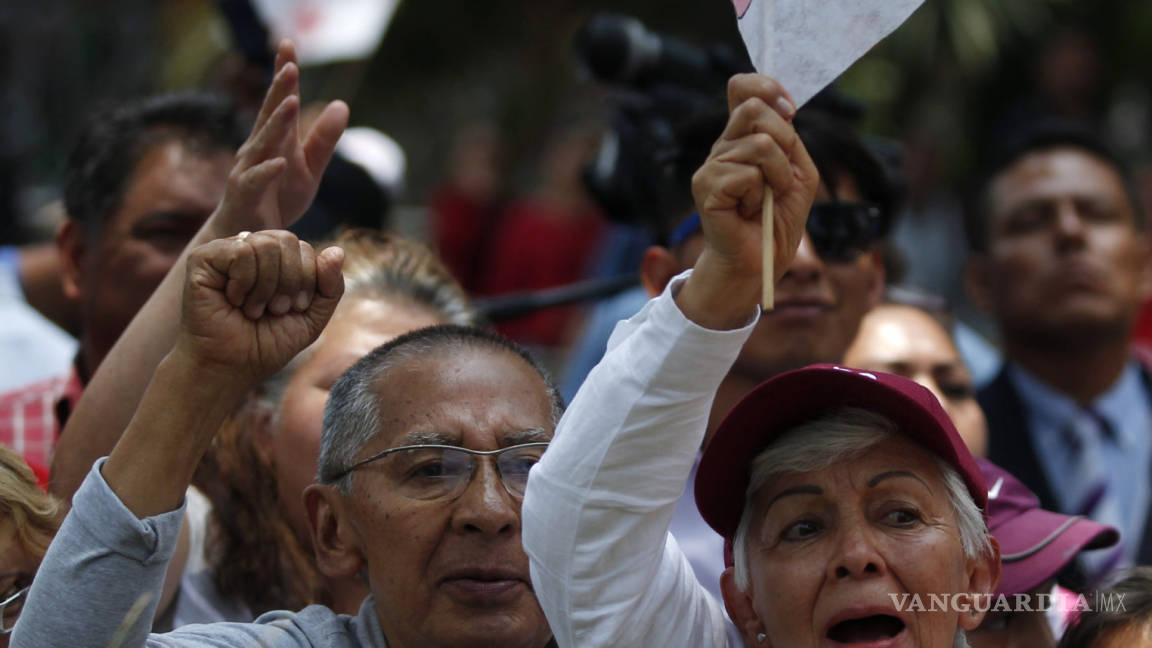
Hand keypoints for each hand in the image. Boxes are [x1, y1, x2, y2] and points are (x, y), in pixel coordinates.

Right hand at [176, 230, 344, 382]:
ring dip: (266, 287)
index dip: (306, 279)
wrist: (230, 367)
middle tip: (274, 310)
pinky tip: (234, 300)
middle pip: (287, 240)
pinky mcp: (202, 258)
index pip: (303, 247)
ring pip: (265, 244)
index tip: (293, 309)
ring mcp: (225, 251)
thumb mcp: (312, 317)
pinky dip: (245, 282)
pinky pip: (240, 251)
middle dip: (289, 282)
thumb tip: (338, 250)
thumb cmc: (267, 344)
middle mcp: (250, 249)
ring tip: (253, 309)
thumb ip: (330, 285)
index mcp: (275, 260)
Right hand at [214, 40, 349, 233]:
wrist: (251, 239)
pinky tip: (281, 160)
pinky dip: (269, 171)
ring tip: (292, 102)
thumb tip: (342, 104)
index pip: (281, 101)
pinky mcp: (244, 194)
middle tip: (290, 66)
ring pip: (263, 143)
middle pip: (269, 114)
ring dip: (277, 123)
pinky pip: (257, 180)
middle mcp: (258, 148)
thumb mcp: (310, 168)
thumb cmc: (279, 199)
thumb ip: (324, 139)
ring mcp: (248, 169)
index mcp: (275, 139)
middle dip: (279, 90)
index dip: (284, 74)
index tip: (288, 44)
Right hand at [690, 74, 818, 284]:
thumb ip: (791, 139)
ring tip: (765, 200)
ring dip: (778, 176)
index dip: (767, 87)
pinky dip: (760, 195)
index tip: (790, 111)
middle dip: (783, 140)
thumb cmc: (776, 219)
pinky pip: (748, 174)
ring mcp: (710, 166)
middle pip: (754, 108)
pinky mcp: (705, 187)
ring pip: (760, 145)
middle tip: (780, 176)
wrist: (760, 260)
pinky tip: (748, 211)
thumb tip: (782, 111)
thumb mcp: (799, 172)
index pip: (742, 87)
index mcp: (741, 137)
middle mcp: (722, 146)